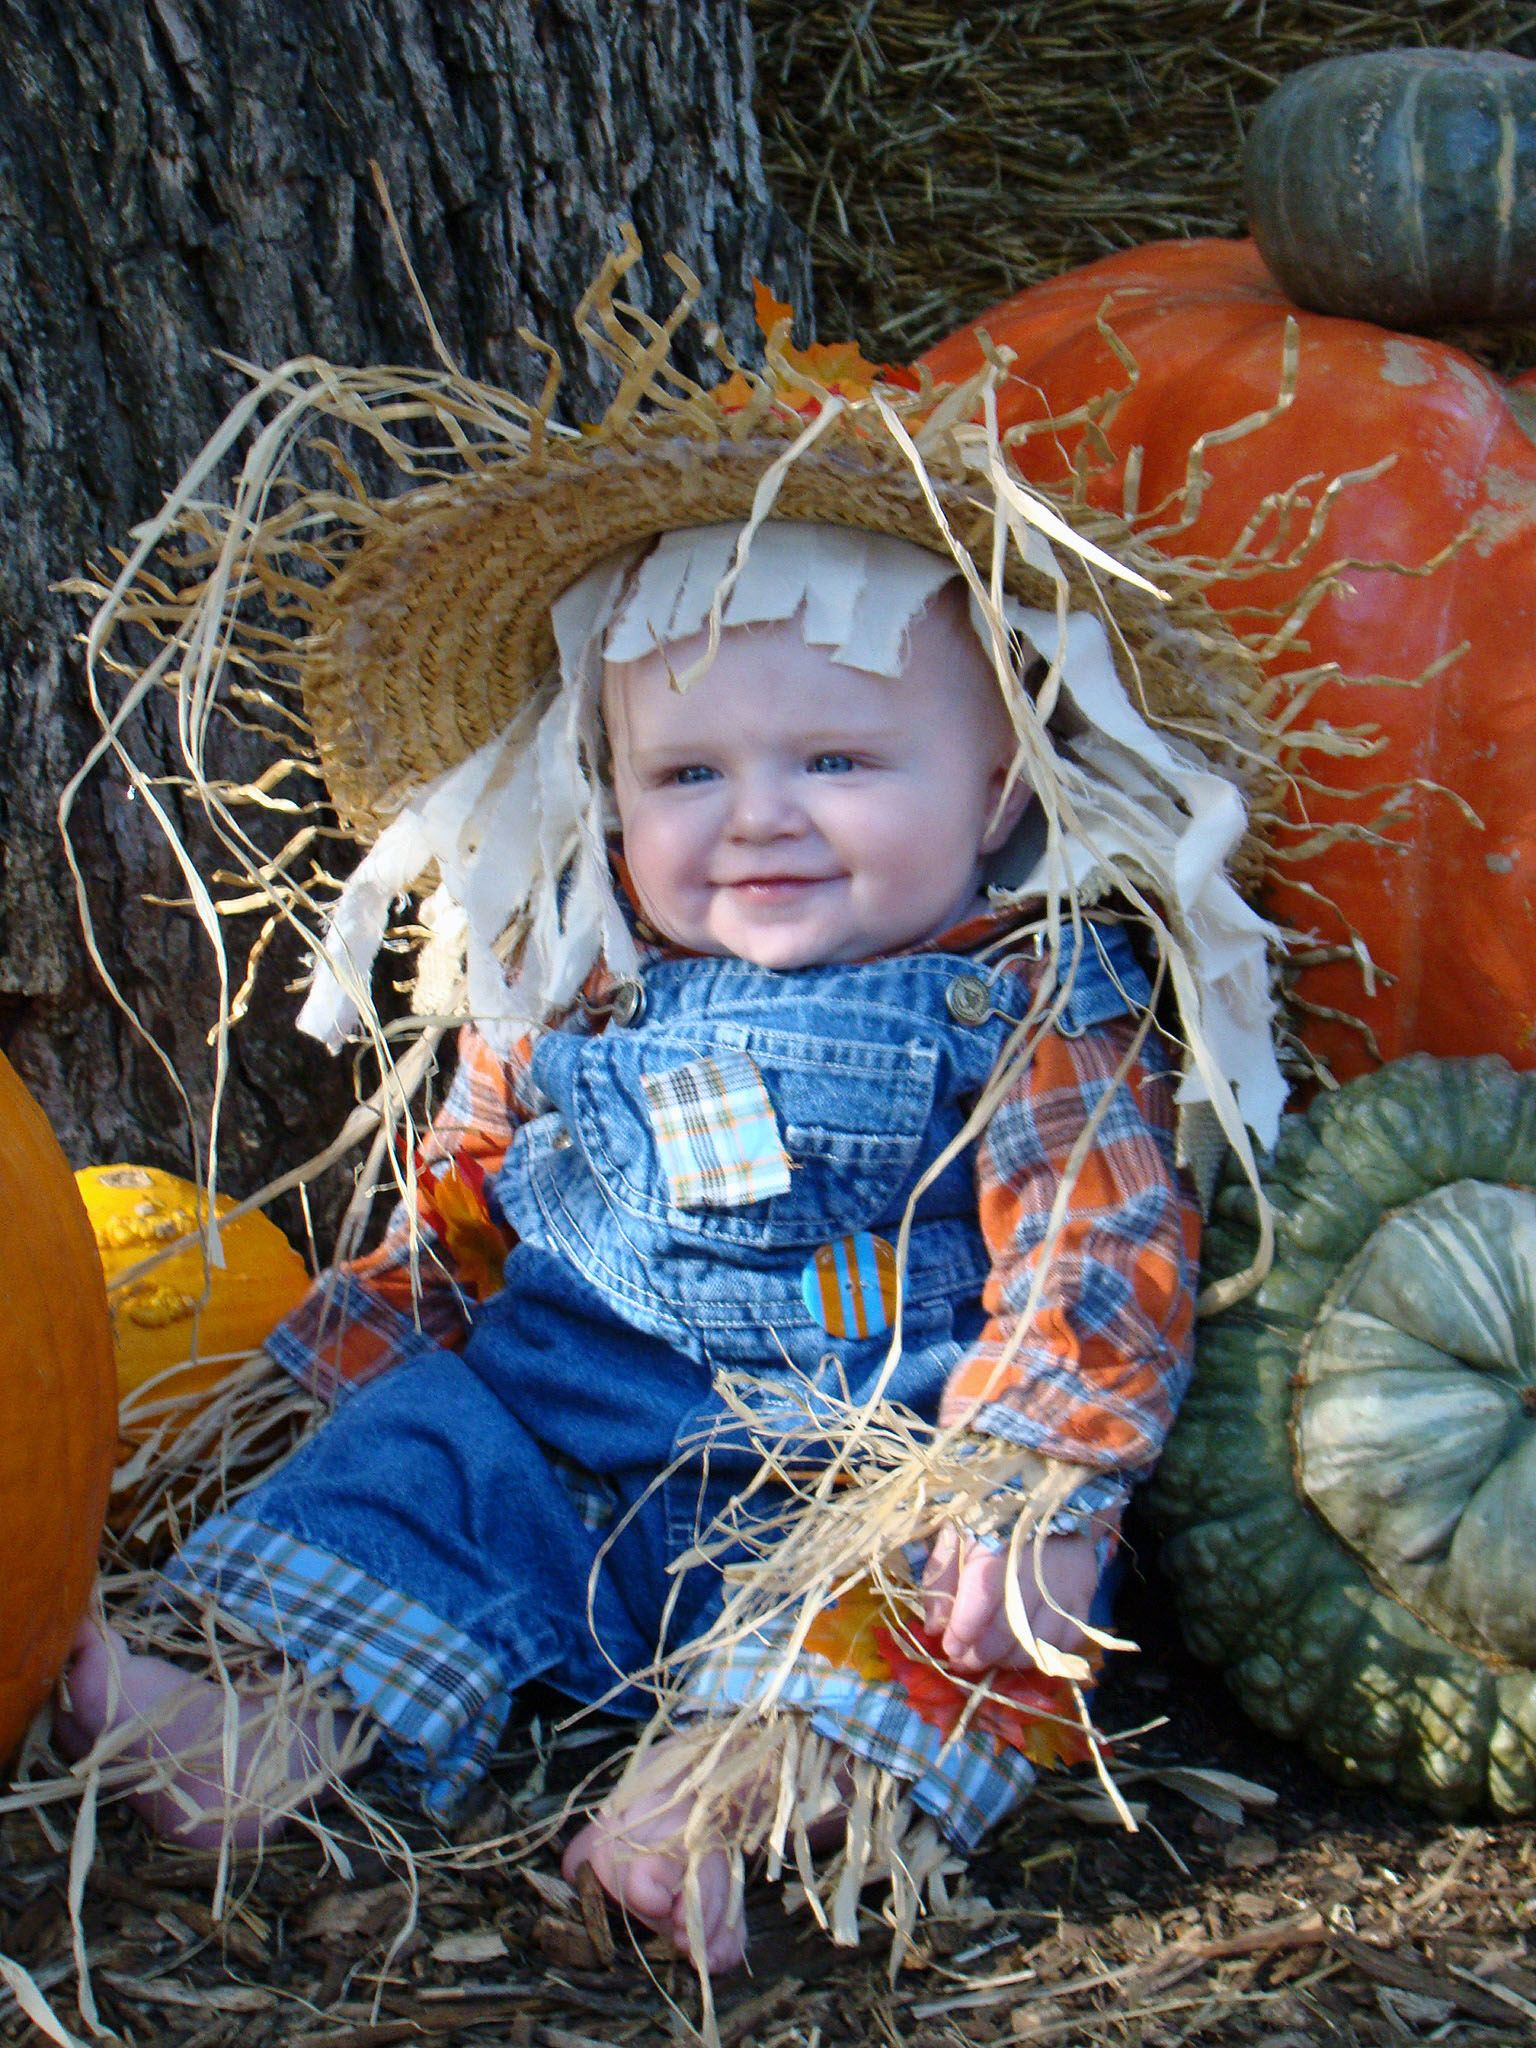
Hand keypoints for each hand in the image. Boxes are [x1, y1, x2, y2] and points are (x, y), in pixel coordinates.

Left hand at [920, 1521, 1105, 1676]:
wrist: (1050, 1505)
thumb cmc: (995, 1521)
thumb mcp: (958, 1533)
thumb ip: (941, 1577)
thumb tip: (935, 1626)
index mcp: (1000, 1539)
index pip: (983, 1593)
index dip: (964, 1627)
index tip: (949, 1646)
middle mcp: (1038, 1564)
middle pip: (1009, 1625)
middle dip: (980, 1653)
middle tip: (962, 1661)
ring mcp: (1066, 1584)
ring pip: (1038, 1642)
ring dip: (1007, 1660)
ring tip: (987, 1659)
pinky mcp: (1085, 1598)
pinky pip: (1065, 1644)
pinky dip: (1041, 1656)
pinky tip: (1019, 1651)